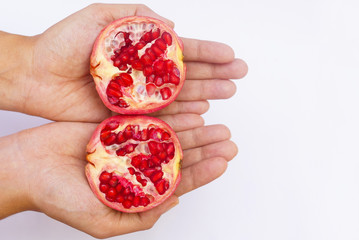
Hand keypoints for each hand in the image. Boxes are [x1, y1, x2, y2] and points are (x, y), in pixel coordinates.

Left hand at [0, 4, 246, 120]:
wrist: (37, 74)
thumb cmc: (63, 43)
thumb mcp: (101, 15)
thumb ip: (137, 15)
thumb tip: (172, 27)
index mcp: (141, 49)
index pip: (182, 50)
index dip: (208, 53)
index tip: (231, 56)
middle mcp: (144, 74)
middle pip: (187, 74)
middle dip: (215, 74)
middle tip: (238, 78)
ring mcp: (139, 96)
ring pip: (180, 96)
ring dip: (206, 94)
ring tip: (228, 94)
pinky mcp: (129, 116)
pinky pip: (162, 117)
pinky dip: (183, 116)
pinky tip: (201, 114)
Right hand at [0, 114, 236, 237]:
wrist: (26, 168)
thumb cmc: (59, 199)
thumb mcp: (104, 222)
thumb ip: (141, 216)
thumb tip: (174, 203)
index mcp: (137, 190)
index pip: (178, 182)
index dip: (203, 171)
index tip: (224, 159)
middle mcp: (136, 166)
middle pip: (179, 156)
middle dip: (206, 148)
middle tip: (228, 138)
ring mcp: (128, 144)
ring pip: (169, 136)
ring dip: (194, 130)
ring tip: (218, 123)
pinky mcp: (117, 125)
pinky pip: (149, 118)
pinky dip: (169, 115)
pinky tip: (189, 110)